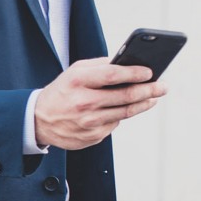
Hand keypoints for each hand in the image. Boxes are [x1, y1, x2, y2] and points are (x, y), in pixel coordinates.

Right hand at [34, 57, 166, 149]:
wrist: (38, 120)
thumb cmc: (61, 92)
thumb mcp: (74, 72)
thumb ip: (99, 66)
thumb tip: (128, 64)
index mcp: (77, 82)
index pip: (112, 74)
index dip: (134, 73)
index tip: (150, 72)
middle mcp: (83, 102)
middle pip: (126, 96)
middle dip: (149, 90)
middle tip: (162, 86)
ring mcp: (89, 122)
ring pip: (126, 112)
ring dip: (144, 103)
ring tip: (153, 97)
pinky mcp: (92, 136)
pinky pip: (115, 124)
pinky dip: (121, 115)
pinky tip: (124, 109)